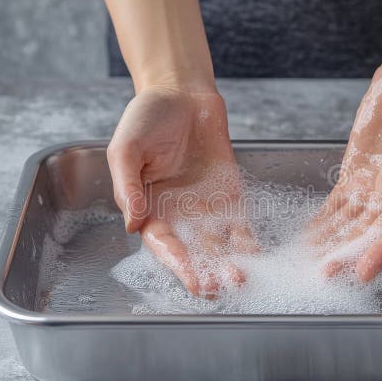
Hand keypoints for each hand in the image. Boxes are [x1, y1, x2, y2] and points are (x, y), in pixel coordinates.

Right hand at [107, 87, 255, 297]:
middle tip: (215, 288)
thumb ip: (127, 186)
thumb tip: (131, 222)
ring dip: (227, 264)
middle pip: (192, 252)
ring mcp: (206, 208)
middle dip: (203, 272)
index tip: (189, 274)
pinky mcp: (230, 196)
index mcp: (149, 209)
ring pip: (218, 245)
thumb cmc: (147, 118)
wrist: (181, 92)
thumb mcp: (126, 149)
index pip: (162, 244)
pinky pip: (240, 225)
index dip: (175, 261)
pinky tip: (255, 258)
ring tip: (238, 279)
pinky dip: (247, 243)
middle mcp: (178, 215)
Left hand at [307, 64, 381, 281]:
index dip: (381, 252)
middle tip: (324, 274)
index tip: (363, 270)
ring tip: (309, 262)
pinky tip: (309, 236)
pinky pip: (337, 203)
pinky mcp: (355, 173)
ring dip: (331, 243)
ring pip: (349, 224)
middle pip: (369, 234)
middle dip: (348, 255)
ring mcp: (373, 187)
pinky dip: (323, 220)